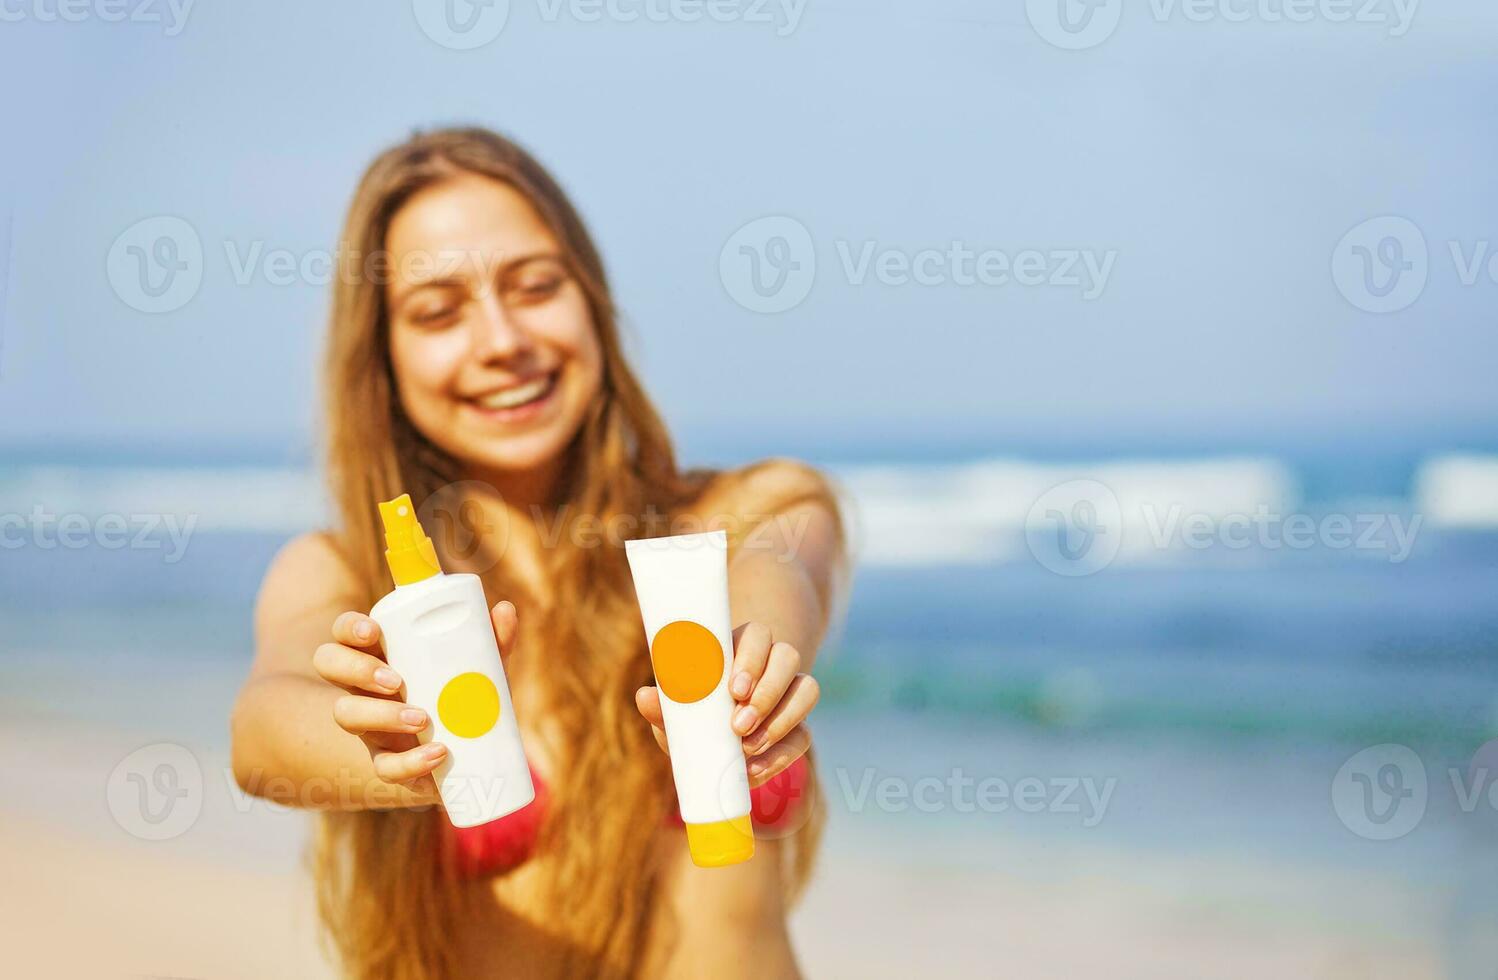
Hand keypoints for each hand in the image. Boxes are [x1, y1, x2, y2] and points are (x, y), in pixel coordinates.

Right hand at [313, 601, 518, 800]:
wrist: (469, 754)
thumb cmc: (463, 692)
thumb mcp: (478, 666)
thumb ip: (491, 641)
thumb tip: (506, 610)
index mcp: (378, 652)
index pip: (344, 630)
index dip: (349, 628)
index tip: (374, 631)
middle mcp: (362, 684)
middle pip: (329, 663)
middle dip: (356, 668)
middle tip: (397, 680)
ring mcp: (368, 724)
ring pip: (345, 714)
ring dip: (380, 715)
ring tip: (422, 718)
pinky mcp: (386, 760)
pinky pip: (383, 766)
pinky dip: (410, 762)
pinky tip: (438, 753)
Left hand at [635, 622, 818, 787]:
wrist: (710, 748)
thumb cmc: (692, 716)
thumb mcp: (676, 712)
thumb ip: (663, 706)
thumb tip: (644, 697)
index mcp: (740, 648)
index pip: (758, 634)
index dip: (752, 657)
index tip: (734, 689)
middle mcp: (771, 664)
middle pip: (788, 657)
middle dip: (767, 692)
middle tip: (738, 724)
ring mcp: (789, 694)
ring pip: (807, 689)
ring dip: (781, 719)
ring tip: (748, 746)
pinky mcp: (799, 727)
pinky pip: (804, 735)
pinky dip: (781, 754)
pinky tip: (755, 769)